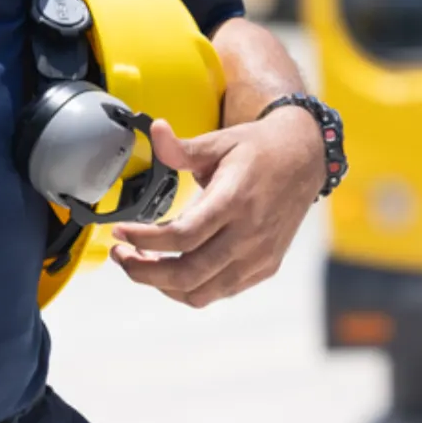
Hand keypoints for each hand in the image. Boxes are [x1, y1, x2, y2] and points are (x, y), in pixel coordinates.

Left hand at [107, 109, 325, 307]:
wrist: (303, 160)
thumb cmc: (257, 150)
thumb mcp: (218, 142)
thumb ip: (182, 147)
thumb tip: (156, 130)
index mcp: (234, 202)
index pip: (182, 236)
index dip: (145, 239)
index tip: (118, 230)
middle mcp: (248, 236)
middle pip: (188, 274)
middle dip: (145, 272)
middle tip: (120, 254)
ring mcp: (258, 257)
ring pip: (202, 292)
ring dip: (164, 285)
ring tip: (140, 262)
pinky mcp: (264, 267)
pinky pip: (220, 291)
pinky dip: (189, 288)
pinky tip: (170, 266)